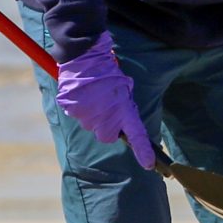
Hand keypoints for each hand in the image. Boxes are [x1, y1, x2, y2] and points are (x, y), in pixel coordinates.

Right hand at [55, 31, 159, 170]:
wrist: (84, 56)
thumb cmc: (108, 71)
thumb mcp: (125, 88)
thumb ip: (125, 107)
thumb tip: (121, 121)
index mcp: (123, 110)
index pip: (137, 135)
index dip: (144, 152)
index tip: (150, 165)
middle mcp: (106, 117)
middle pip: (107, 136)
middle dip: (108, 126)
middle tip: (107, 106)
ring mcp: (87, 116)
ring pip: (91, 125)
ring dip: (93, 115)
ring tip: (93, 95)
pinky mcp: (72, 111)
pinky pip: (77, 115)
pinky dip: (79, 108)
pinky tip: (82, 93)